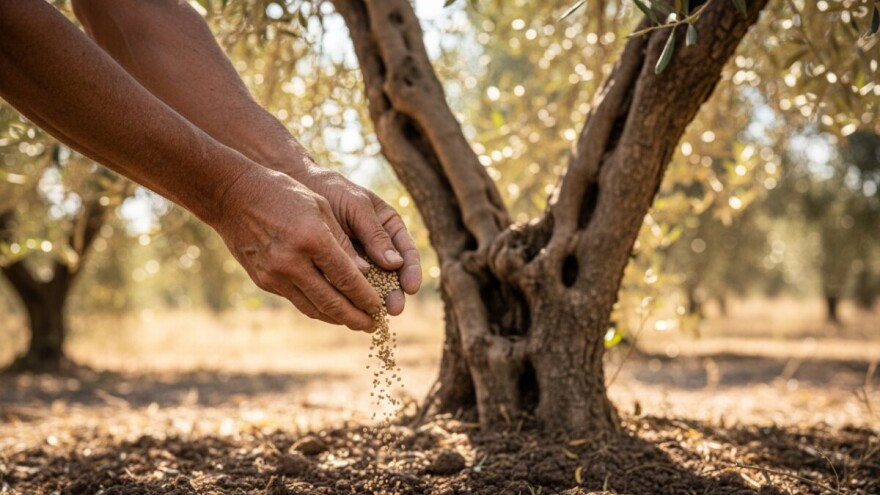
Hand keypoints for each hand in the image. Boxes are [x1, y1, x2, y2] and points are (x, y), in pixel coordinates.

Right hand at [212, 166, 383, 330]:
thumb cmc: (283, 194)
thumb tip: (366, 273)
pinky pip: (297, 300)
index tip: (380, 308)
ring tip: (356, 323)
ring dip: (337, 319)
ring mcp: (275, 275)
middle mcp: (293, 263)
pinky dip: (316, 308)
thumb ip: (344, 242)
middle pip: (332, 302)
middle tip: (374, 326)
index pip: (347, 279)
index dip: (367, 298)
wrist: (231, 196)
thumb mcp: (320, 208)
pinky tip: (330, 309)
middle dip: (356, 318)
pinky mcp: (264, 281)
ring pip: (313, 308)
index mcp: (313, 240)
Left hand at [297, 166, 420, 314]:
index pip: (407, 253)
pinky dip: (349, 297)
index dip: (411, 272)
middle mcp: (378, 247)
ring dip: (373, 300)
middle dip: (393, 293)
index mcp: (390, 228)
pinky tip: (349, 308)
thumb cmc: (333, 190)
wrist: (300, 186)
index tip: (410, 288)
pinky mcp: (338, 269)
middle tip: (393, 309)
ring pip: (370, 284)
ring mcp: (359, 259)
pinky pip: (346, 285)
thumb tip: (395, 264)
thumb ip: (374, 234)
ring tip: (373, 315)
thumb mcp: (357, 207)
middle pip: (392, 275)